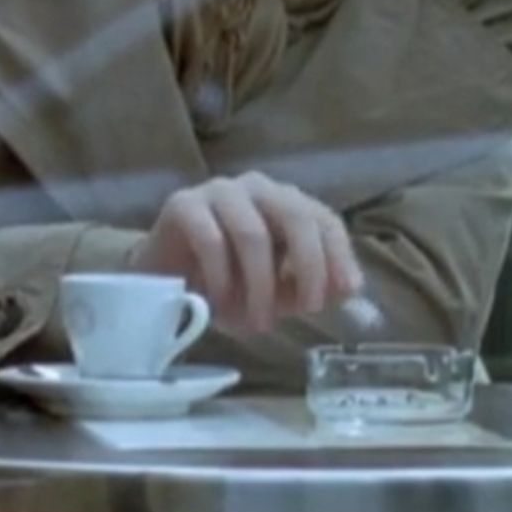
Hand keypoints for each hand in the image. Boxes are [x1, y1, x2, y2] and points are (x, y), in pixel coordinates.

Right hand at [130, 172, 364, 331]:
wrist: (161, 279)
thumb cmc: (227, 282)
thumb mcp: (277, 289)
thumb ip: (310, 285)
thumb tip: (349, 288)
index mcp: (285, 202)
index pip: (324, 219)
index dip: (339, 254)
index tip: (345, 292)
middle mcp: (257, 188)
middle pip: (295, 216)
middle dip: (308, 266)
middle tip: (307, 309)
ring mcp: (219, 192)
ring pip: (252, 233)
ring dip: (259, 285)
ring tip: (257, 323)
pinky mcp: (183, 205)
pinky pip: (211, 240)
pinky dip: (222, 279)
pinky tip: (220, 305)